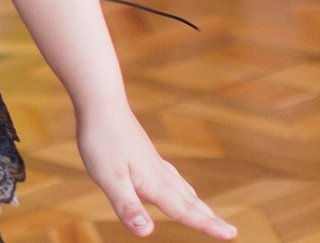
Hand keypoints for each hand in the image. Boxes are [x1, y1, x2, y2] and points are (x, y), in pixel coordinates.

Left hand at [78, 105, 234, 237]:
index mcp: (153, 183)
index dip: (206, 225)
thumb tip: (146, 233)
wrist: (100, 103)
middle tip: (231, 231)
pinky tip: (173, 182)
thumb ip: (127, 206)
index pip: (184, 211)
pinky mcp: (144, 153)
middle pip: (189, 201)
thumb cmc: (101, 139)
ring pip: (180, 187)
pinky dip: (178, 186)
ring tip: (208, 214)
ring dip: (197, 203)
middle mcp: (158, 173)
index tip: (232, 235)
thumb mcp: (108, 178)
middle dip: (209, 218)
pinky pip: (168, 174)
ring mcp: (152, 161)